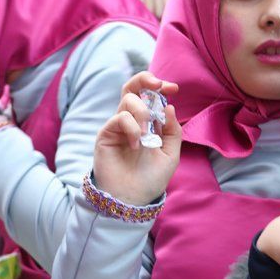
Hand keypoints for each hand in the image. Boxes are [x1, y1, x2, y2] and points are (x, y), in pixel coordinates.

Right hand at [93, 72, 180, 205]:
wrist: (132, 199)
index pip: (149, 96)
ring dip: (143, 113)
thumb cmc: (150, 179)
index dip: (159, 87)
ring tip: (147, 135)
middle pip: (132, 88)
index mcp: (146, 123)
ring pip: (128, 100)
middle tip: (158, 85)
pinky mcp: (106, 134)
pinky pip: (119, 117)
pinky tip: (136, 145)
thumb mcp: (170, 155)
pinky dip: (132, 128)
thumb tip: (169, 106)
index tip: (173, 88)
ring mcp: (117, 126)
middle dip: (145, 80)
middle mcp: (131, 121)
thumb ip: (172, 131)